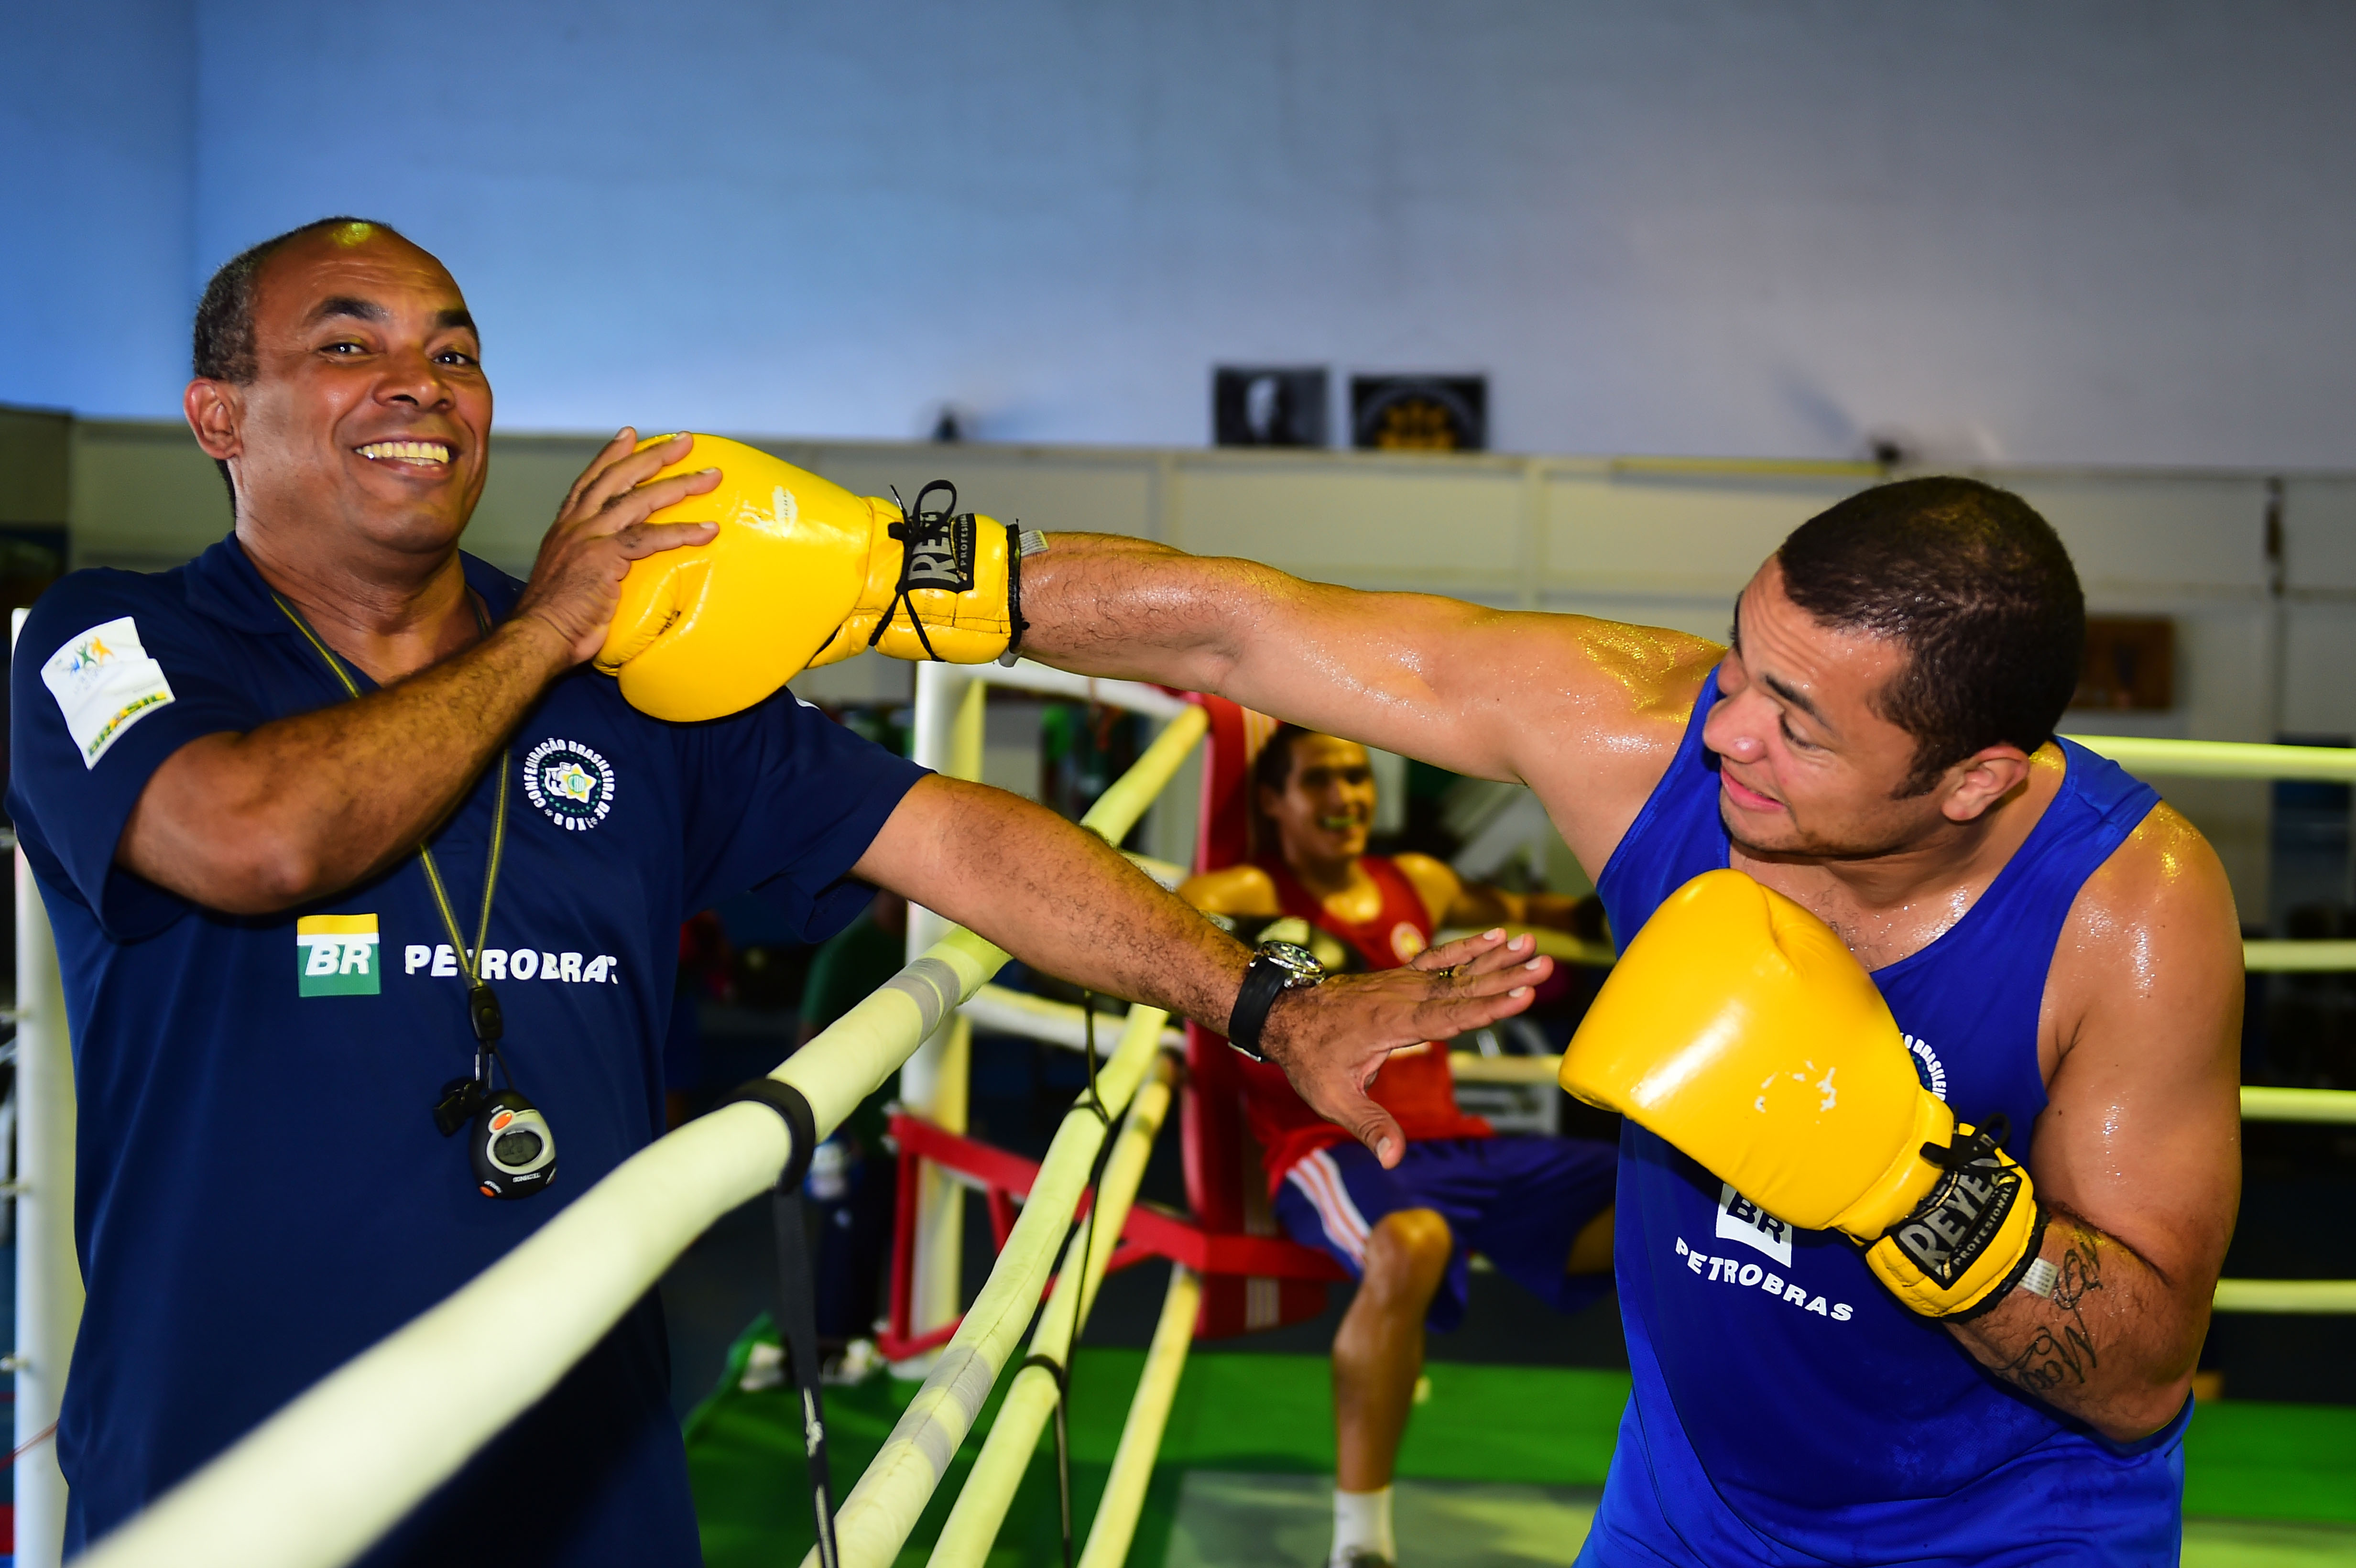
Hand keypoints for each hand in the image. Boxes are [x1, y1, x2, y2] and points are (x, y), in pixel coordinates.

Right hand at [512, 430, 722, 663]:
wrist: (538, 635)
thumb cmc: (556, 618)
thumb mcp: (570, 578)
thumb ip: (588, 562)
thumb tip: (612, 569)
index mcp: (566, 527)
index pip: (591, 480)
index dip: (611, 455)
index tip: (630, 435)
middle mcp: (576, 524)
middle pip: (619, 477)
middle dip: (654, 456)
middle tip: (685, 442)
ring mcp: (588, 538)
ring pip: (640, 499)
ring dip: (679, 485)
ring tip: (710, 478)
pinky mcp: (603, 557)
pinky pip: (650, 538)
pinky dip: (682, 532)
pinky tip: (708, 530)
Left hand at [1260, 928, 1550, 1167]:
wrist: (1284, 1015)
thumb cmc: (1309, 1059)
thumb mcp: (1332, 1099)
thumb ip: (1368, 1126)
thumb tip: (1394, 1159)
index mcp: (1389, 1023)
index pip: (1447, 1016)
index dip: (1487, 1007)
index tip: (1522, 995)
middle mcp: (1400, 995)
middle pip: (1461, 986)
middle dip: (1505, 975)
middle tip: (1545, 962)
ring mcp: (1400, 981)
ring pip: (1455, 968)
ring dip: (1496, 957)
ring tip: (1531, 942)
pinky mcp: (1400, 976)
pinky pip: (1440, 958)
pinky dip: (1468, 947)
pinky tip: (1496, 936)